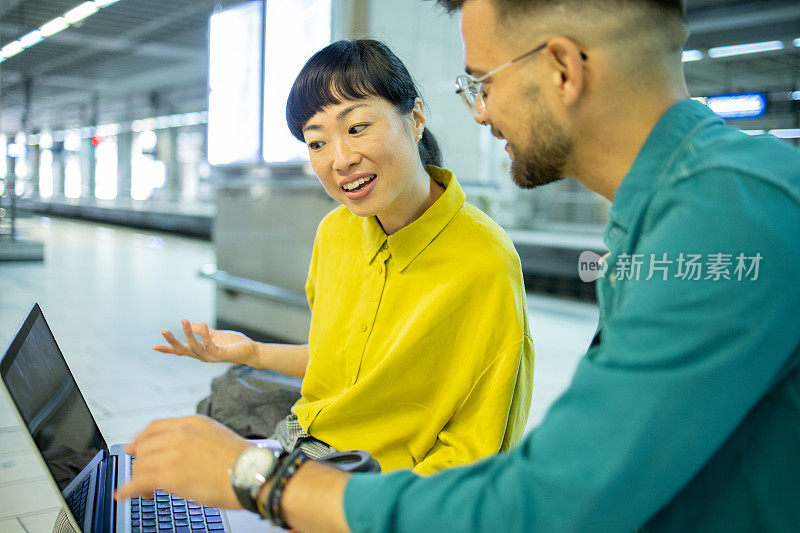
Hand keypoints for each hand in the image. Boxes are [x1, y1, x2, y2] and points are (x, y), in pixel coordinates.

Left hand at [114, 415, 249, 508]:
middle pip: (144, 447)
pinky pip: (137, 482)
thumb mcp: (217, 435)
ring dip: (138, 479)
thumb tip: (181, 453)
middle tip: (143, 477)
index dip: (140, 440)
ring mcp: (172, 453)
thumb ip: (195, 438)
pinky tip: (123, 495)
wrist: (252, 474)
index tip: (133, 448)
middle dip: (141, 463)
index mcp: (192, 422)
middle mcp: (179, 433)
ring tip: (146, 491)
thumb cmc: (242, 461)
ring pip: (140, 465)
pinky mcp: (168, 475)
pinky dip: (127, 490)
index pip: (155, 427)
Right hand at [154, 319, 256, 364]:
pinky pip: (210, 345)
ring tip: (184, 321)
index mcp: (200, 351)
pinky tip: (204, 324)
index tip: (154, 346)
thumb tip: (192, 324)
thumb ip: (204, 331)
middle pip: (184, 351)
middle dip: (172, 342)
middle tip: (163, 331)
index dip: (168, 349)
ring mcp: (212, 357)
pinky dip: (205, 334)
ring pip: (195, 348)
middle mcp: (203, 356)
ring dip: (188, 334)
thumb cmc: (233, 343)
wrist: (251, 350)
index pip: (182, 351)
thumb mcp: (216, 334)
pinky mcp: (221, 355)